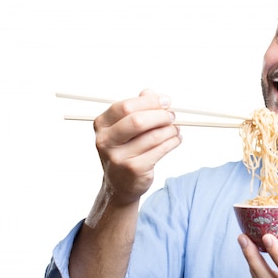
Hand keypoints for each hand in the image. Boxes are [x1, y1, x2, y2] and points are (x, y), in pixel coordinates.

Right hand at [93, 89, 181, 205]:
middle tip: (172, 115)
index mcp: (102, 124)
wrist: (119, 184)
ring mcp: (119, 157)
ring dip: (170, 129)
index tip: (166, 101)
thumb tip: (150, 93)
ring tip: (175, 129)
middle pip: (137, 121)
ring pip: (153, 136)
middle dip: (160, 115)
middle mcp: (106, 140)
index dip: (150, 102)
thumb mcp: (124, 128)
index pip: (126, 106)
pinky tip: (175, 139)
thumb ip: (136, 108)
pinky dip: (172, 142)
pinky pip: (160, 150)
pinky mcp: (134, 169)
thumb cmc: (125, 151)